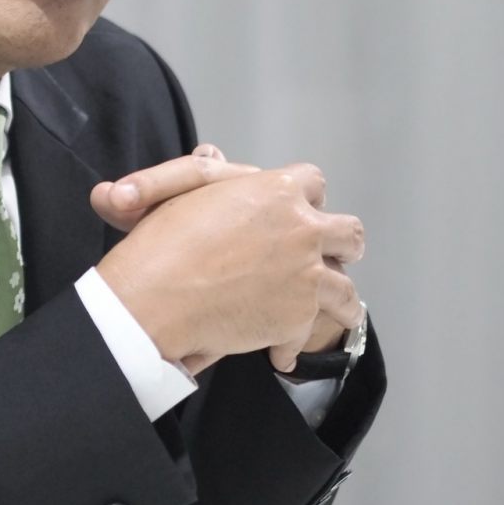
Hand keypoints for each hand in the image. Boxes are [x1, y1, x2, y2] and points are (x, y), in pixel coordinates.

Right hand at [93, 151, 365, 374]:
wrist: (155, 298)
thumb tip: (212, 152)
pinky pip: (312, 330)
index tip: (299, 213)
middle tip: (328, 257)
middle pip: (348, 234)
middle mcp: (303, 230)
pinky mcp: (299, 318)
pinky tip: (283, 352)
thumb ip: (204, 172)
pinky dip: (295, 343)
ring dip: (339, 300)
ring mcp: (307, 276)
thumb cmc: (160, 241)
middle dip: (340, 245)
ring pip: (345, 289)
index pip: (314, 182)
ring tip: (336, 312)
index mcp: (277, 191)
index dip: (305, 199)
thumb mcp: (179, 189)